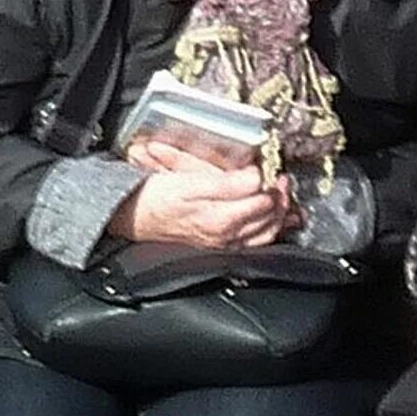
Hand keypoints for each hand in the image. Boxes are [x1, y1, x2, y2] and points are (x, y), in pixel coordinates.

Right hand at [110, 141, 294, 249]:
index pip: (262, 199)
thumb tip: (255, 177)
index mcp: (221, 219)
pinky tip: (275, 218)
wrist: (134, 218)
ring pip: (268, 232)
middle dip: (281, 196)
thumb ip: (227, 182)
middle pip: (270, 217)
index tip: (271, 169)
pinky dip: (271, 228)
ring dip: (280, 213)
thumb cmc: (157, 198)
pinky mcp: (223, 246)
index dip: (271, 182)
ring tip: (281, 195)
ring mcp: (227, 244)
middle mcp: (228, 236)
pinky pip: (257, 241)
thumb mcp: (189, 182)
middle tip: (282, 179)